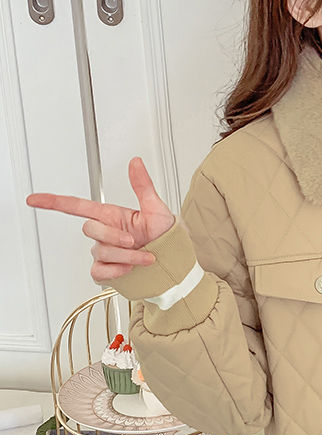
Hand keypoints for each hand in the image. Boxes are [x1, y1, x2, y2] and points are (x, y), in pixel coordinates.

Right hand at [26, 157, 174, 282]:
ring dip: (126, 255)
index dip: (53, 202)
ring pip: (100, 252)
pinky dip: (116, 271)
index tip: (34, 199)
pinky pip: (99, 271)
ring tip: (146, 256)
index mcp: (112, 216)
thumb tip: (135, 162)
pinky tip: (130, 268)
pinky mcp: (106, 271)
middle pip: (90, 230)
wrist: (174, 264)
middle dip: (114, 236)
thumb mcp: (157, 208)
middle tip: (135, 240)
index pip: (77, 206)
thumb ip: (143, 186)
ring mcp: (105, 252)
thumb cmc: (166, 237)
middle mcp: (106, 233)